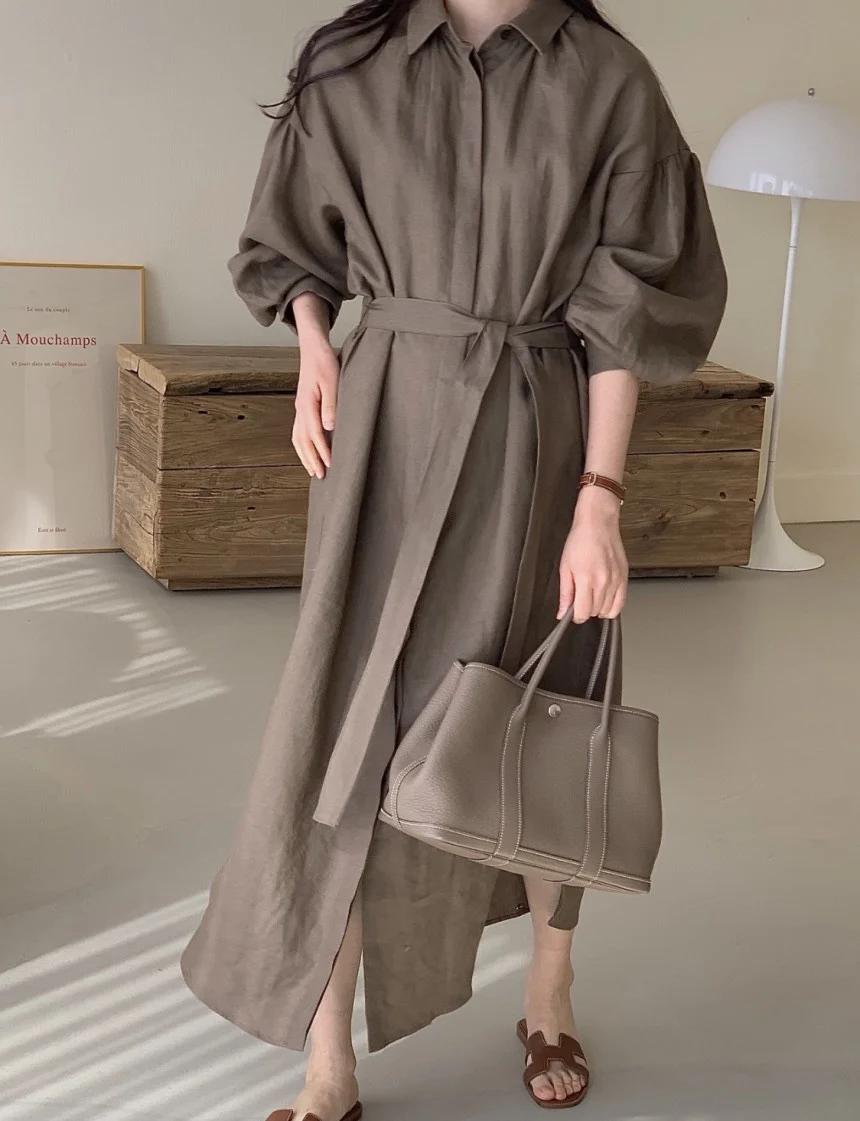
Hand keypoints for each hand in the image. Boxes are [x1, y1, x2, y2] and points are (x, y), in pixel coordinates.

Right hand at [293, 340, 339, 478]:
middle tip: (320, 476)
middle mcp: (300, 410)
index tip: (330, 465)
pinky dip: (302, 446)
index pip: (315, 434)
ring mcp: (299, 409)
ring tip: (312, 470)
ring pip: (298, 439)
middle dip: (311, 460)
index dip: (322, 451)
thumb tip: (329, 426)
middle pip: (303, 441)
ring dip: (305, 456)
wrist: (313, 349)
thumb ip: (331, 405)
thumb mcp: (332, 381)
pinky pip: (298, 432)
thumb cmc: (324, 363)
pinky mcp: (302, 408)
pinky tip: (307, 452)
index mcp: (307, 404)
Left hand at [558, 487, 628, 622]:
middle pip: (595, 612)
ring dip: (598, 608)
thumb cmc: (580, 540)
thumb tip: (563, 613)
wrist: (598, 523)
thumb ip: (565, 593)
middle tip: (580, 598)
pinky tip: (604, 600)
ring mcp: (616, 580)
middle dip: (586, 610)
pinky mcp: (624, 577)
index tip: (573, 611)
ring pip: (608, 610)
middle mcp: (603, 581)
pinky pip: (621, 603)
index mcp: (586, 578)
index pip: (583, 613)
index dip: (576, 616)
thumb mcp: (565, 567)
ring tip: (591, 596)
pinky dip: (612, 607)